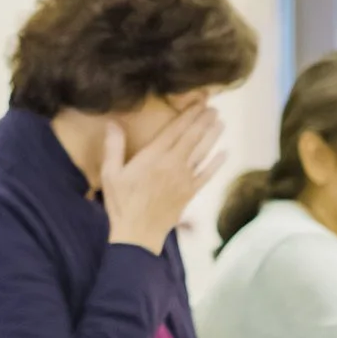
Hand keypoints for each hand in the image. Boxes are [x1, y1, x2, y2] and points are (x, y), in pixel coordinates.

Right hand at [101, 101, 226, 253]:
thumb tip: (113, 123)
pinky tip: (225, 154)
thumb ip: (113, 147)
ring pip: (202, 153)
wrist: (138, 234)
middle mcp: (173, 164)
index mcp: (154, 157)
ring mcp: (184, 179)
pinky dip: (216, 164)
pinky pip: (206, 175)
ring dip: (212, 137)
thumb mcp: (111, 174)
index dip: (189, 114)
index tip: (199, 103)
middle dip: (204, 121)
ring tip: (221, 123)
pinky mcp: (189, 193)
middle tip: (214, 108)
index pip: (175, 130)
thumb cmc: (122, 204)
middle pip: (192, 138)